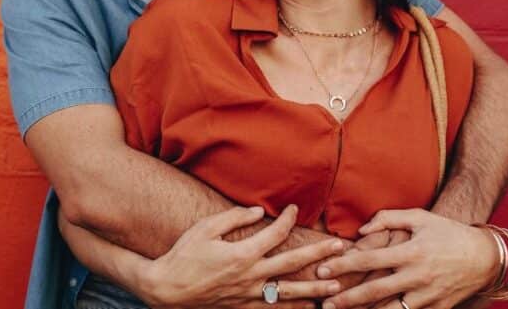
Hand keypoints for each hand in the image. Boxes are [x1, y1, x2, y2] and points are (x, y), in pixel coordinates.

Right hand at [140, 205, 345, 307]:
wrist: (167, 289)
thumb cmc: (184, 255)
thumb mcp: (205, 229)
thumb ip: (234, 217)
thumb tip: (259, 211)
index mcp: (242, 253)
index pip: (275, 233)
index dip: (287, 218)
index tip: (293, 209)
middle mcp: (251, 276)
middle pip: (292, 263)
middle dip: (318, 254)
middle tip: (340, 248)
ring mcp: (249, 295)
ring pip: (290, 292)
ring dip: (314, 289)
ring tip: (336, 286)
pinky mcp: (243, 308)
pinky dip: (293, 308)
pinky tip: (308, 307)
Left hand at [314, 209, 498, 308]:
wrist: (485, 257)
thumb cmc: (448, 233)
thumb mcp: (420, 217)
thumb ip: (388, 218)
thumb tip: (361, 230)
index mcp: (410, 252)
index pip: (368, 260)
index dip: (343, 266)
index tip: (322, 269)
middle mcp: (417, 276)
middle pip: (374, 291)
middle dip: (346, 298)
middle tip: (323, 303)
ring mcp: (427, 296)